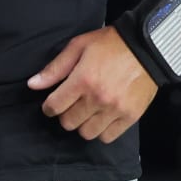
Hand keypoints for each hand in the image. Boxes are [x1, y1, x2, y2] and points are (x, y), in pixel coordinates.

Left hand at [26, 27, 157, 142]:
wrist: (147, 48)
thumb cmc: (111, 44)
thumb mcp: (78, 47)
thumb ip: (55, 68)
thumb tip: (33, 85)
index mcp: (82, 80)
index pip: (54, 107)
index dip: (49, 107)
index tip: (52, 104)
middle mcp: (98, 98)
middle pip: (68, 123)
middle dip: (65, 114)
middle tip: (72, 104)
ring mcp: (115, 109)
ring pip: (87, 133)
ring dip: (83, 124)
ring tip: (88, 111)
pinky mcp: (130, 116)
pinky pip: (108, 137)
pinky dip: (102, 131)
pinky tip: (102, 118)